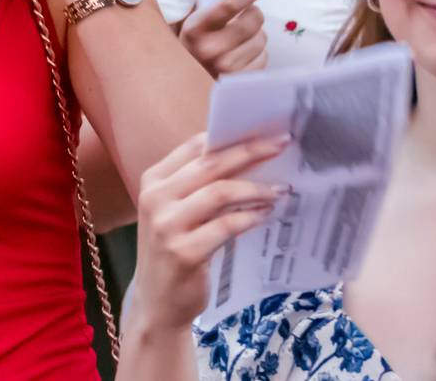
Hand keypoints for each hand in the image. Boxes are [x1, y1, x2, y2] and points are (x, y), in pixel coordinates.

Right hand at [126, 133, 289, 332]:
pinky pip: (226, 226)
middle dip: (250, 152)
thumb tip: (246, 155)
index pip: (195, 146)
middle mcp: (155, 197)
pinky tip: (266, 215)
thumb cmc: (173, 250)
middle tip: (283, 145)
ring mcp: (167, 225)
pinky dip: (250, 218)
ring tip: (280, 190)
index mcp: (153, 180)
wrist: (157, 303)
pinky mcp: (184, 252)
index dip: (231, 136)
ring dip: (255, 188)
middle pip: (210, 163)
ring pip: (220, 192)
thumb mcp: (176, 211)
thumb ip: (198, 184)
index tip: (264, 131)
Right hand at [179, 0, 271, 77]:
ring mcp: (226, 68)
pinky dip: (257, 54)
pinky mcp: (239, 81)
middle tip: (245, 16)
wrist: (183, 82)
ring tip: (240, 40)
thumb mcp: (195, 24)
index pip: (230, 4)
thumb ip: (215, 5)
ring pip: (262, 39)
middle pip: (253, 20)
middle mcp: (210, 49)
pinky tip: (242, 55)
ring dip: (255, 36)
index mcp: (196, 29)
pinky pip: (264, 58)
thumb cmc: (194, 47)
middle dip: (253, 14)